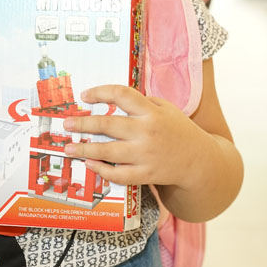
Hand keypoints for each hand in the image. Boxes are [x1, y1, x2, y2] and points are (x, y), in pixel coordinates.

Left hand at [60, 84, 209, 187]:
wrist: (199, 161)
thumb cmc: (179, 131)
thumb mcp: (167, 109)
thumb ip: (143, 102)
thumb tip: (113, 99)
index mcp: (152, 111)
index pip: (121, 95)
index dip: (100, 92)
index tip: (85, 95)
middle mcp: (147, 131)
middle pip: (108, 124)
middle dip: (83, 124)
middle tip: (67, 124)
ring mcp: (146, 155)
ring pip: (108, 151)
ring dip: (85, 150)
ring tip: (69, 148)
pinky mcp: (146, 174)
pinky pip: (119, 174)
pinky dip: (102, 170)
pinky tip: (91, 165)